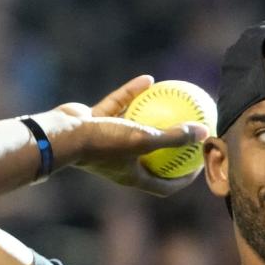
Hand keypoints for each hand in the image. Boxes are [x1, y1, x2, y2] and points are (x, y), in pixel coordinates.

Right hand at [59, 75, 209, 196]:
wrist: (60, 134)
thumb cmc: (103, 143)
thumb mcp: (143, 140)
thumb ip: (174, 137)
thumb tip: (204, 132)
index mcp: (132, 176)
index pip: (165, 185)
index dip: (183, 179)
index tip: (198, 167)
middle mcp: (120, 162)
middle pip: (152, 157)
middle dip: (171, 149)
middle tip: (190, 134)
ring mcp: (107, 142)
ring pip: (135, 128)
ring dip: (153, 116)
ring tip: (173, 102)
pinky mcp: (95, 123)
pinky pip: (119, 107)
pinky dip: (132, 94)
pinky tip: (148, 79)